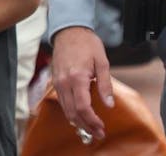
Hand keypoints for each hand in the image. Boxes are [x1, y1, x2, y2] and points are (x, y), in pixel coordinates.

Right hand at [50, 26, 113, 142]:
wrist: (69, 31)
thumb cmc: (87, 44)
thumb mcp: (102, 62)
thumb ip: (105, 85)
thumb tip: (109, 104)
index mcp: (77, 78)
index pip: (83, 107)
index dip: (92, 121)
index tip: (101, 128)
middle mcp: (64, 82)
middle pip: (73, 112)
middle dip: (86, 126)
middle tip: (98, 134)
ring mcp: (58, 82)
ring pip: (65, 109)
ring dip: (78, 122)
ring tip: (90, 129)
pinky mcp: (56, 81)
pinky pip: (62, 102)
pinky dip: (70, 112)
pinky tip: (79, 117)